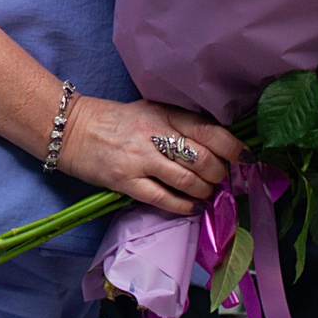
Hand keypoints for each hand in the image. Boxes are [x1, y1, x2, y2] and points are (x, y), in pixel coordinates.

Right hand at [57, 97, 243, 215]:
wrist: (71, 130)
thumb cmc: (116, 121)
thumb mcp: (150, 111)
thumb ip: (180, 124)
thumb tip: (218, 147)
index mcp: (164, 114)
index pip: (209, 131)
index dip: (233, 148)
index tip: (245, 159)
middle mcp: (154, 134)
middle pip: (203, 159)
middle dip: (219, 174)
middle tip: (218, 179)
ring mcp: (140, 159)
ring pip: (188, 181)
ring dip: (204, 191)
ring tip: (205, 192)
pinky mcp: (126, 181)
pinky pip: (163, 199)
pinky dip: (183, 206)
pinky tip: (190, 206)